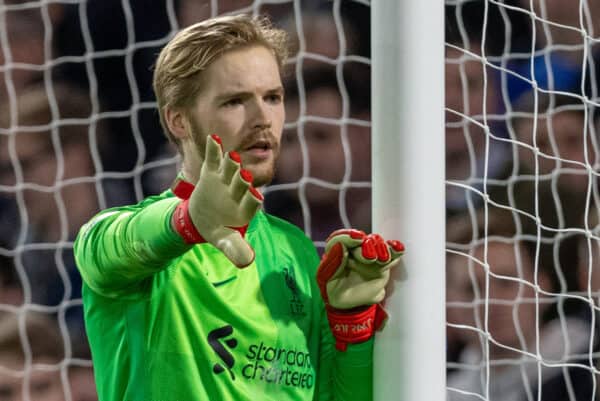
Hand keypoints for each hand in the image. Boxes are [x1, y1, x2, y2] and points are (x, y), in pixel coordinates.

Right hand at [173, 134, 262, 267]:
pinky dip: (214, 148)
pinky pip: (214, 158)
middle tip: (245, 176)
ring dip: (231, 164)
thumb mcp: (225, 242)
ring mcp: (226, 180)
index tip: (255, 197)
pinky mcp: (212, 171)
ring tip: (232, 156)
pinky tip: (213, 138)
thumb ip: (236, 250)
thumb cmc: (219, 230)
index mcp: (245, 209)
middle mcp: (239, 192)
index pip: (251, 204)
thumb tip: (247, 262)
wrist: (202, 218)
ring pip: (230, 170)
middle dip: (242, 181)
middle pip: (242, 185)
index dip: (253, 201)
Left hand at [316, 229, 403, 350]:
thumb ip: (331, 264)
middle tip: (370, 258)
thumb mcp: (325, 281)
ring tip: (383, 260)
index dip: (349, 236)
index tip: (358, 239)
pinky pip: (391, 253)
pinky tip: (398, 249)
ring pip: (377, 244)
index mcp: (336, 251)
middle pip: (363, 240)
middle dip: (368, 246)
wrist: (350, 305)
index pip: (341, 238)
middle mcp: (353, 249)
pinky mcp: (383, 263)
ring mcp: (370, 255)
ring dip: (382, 249)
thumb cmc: (333, 291)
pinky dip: (395, 249)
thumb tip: (340, 246)